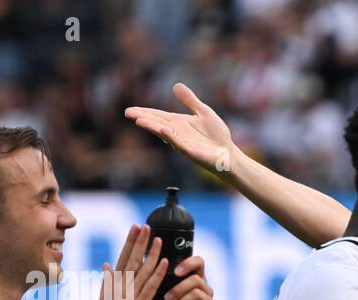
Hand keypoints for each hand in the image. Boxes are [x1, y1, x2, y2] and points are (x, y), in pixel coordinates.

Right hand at [90, 224, 168, 299]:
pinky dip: (158, 273)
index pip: (123, 256)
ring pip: (143, 269)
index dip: (130, 242)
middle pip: (132, 258)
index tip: (135, 228)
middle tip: (147, 226)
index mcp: (113, 282)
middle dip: (140, 241)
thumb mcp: (103, 298)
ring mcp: (130, 294)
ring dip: (152, 253)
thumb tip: (107, 265)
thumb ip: (107, 281)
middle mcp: (121, 285)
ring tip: (159, 239)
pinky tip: (164, 262)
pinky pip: (151, 286)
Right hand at [125, 83, 241, 175]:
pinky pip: (181, 144)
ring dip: (153, 127)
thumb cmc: (217, 136)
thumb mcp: (204, 112)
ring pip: (166, 134)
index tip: (129, 110)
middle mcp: (178, 133)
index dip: (145, 112)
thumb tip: (175, 85)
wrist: (230, 155)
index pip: (159, 116)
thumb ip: (190, 100)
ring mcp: (185, 144)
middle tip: (128, 113)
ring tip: (139, 121)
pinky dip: (172, 137)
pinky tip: (164, 130)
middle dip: (144, 118)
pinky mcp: (193, 153)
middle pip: (158, 123)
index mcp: (179, 123)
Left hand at [162, 254, 214, 299]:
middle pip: (196, 280)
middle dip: (178, 288)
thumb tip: (142, 265)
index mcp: (195, 278)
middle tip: (165, 299)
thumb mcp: (165, 293)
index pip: (199, 262)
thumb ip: (161, 280)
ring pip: (197, 295)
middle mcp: (205, 289)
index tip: (175, 271)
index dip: (188, 264)